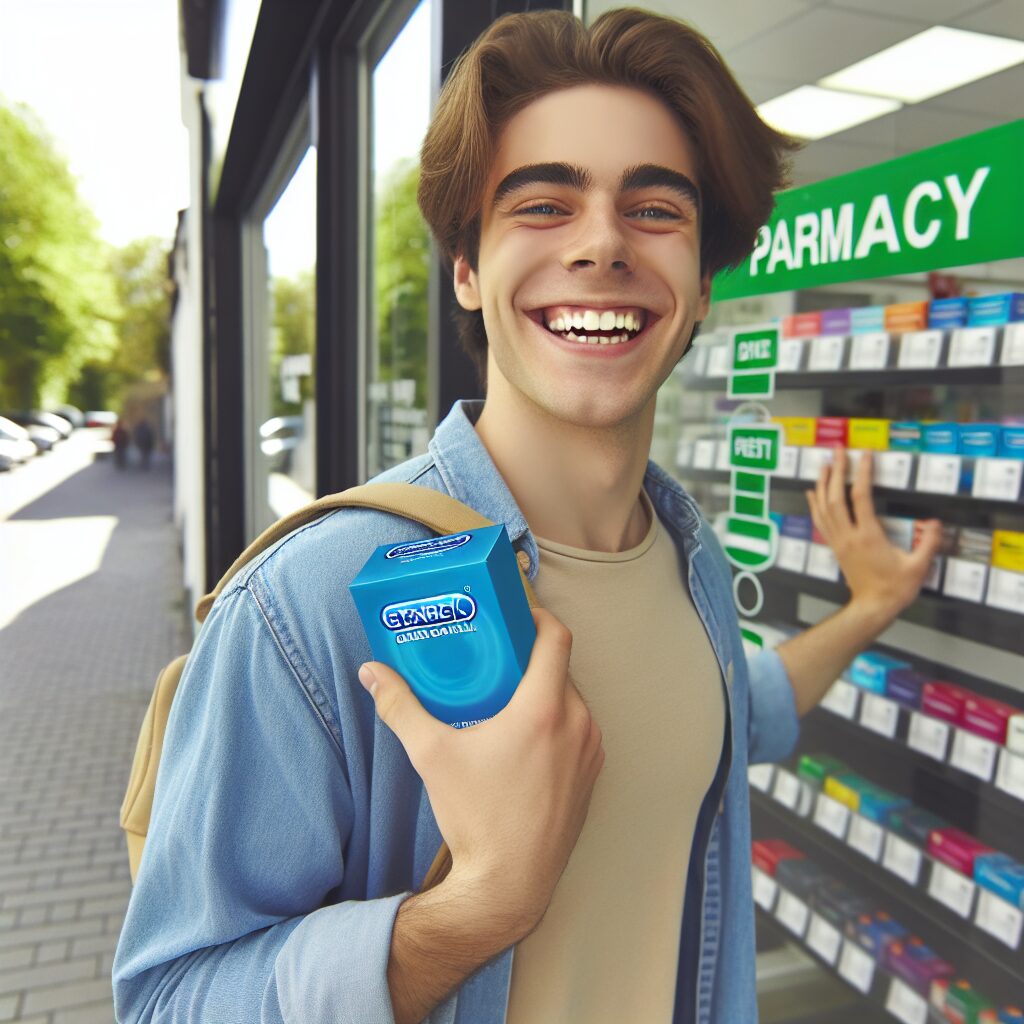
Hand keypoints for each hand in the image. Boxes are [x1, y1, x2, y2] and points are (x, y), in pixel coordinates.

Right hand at [358, 607, 603, 937]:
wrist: (509, 885)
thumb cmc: (475, 818)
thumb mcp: (431, 755)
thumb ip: (400, 706)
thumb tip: (372, 673)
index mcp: (544, 709)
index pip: (556, 637)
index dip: (537, 617)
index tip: (515, 615)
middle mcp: (578, 724)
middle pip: (560, 668)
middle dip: (530, 658)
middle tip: (497, 657)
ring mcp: (591, 752)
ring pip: (572, 700)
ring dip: (545, 691)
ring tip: (507, 697)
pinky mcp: (594, 776)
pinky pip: (579, 730)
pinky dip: (558, 722)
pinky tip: (525, 737)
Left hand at [806, 448, 942, 623]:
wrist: (872, 607)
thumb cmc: (896, 588)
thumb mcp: (919, 567)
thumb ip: (928, 543)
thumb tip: (935, 523)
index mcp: (868, 536)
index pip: (861, 496)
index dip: (862, 473)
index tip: (865, 454)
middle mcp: (848, 535)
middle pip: (835, 497)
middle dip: (836, 470)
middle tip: (838, 449)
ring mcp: (838, 540)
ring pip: (823, 507)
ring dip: (822, 483)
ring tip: (825, 463)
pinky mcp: (834, 546)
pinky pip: (820, 520)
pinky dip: (815, 503)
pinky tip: (812, 492)